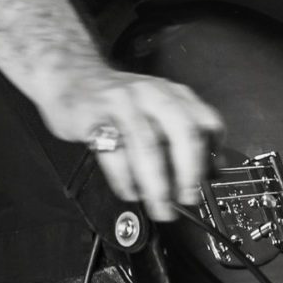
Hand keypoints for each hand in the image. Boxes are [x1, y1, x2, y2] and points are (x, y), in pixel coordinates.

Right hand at [39, 62, 222, 224]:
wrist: (70, 76)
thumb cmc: (116, 101)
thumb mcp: (154, 108)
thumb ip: (180, 134)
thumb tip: (208, 172)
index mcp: (172, 94)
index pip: (207, 122)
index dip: (212, 156)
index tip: (206, 183)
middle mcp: (151, 94)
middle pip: (183, 132)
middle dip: (189, 173)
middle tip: (187, 199)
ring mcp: (122, 103)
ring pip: (148, 146)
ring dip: (157, 185)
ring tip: (159, 206)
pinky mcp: (94, 117)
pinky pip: (114, 152)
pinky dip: (125, 179)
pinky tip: (130, 191)